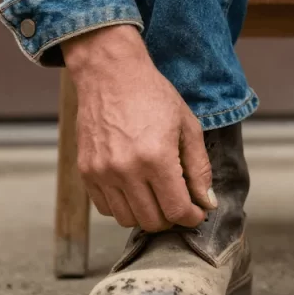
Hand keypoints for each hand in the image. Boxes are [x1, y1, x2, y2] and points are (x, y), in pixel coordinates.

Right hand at [63, 25, 215, 230]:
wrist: (110, 74)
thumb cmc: (153, 95)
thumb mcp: (188, 126)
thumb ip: (200, 168)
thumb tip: (207, 202)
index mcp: (156, 158)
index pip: (176, 210)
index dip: (192, 217)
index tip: (196, 211)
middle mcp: (126, 169)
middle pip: (152, 220)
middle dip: (171, 217)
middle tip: (179, 202)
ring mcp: (102, 172)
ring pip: (127, 219)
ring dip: (147, 214)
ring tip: (157, 195)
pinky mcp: (86, 171)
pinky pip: (105, 208)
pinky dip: (123, 206)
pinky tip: (135, 189)